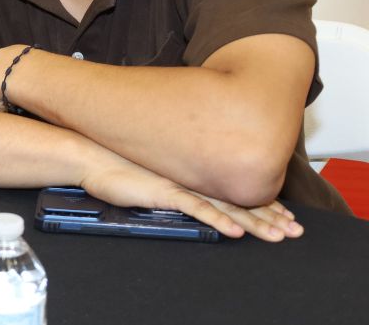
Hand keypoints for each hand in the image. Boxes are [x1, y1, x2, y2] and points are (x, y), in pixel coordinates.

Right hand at [81, 154, 302, 242]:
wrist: (91, 153)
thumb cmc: (116, 161)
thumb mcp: (152, 170)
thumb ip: (172, 176)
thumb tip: (185, 182)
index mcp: (192, 173)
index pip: (233, 189)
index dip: (260, 202)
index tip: (283, 214)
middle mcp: (192, 177)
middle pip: (238, 198)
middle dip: (270, 215)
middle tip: (295, 229)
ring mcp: (180, 184)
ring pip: (226, 206)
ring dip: (254, 222)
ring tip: (278, 235)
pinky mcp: (165, 192)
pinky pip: (197, 209)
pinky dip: (218, 220)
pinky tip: (235, 231)